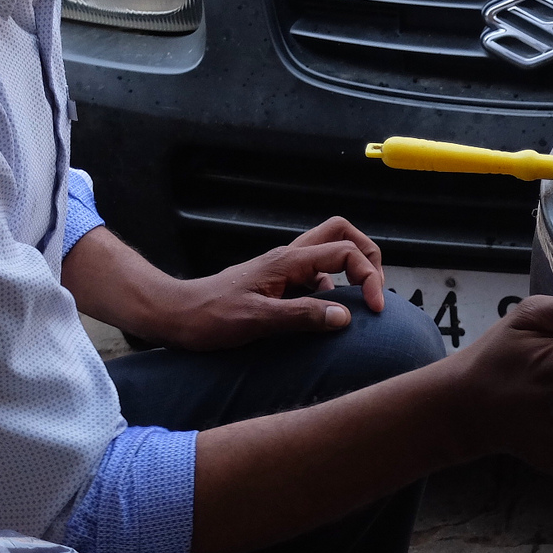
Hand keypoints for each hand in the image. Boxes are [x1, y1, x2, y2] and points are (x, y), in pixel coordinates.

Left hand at [163, 217, 385, 350]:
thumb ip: (302, 316)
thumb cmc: (210, 317)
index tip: (374, 309)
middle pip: (342, 233)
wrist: (177, 315)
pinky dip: (331, 290)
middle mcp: (290, 257)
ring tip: (356, 307)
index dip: (368, 276)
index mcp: (289, 261)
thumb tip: (345, 316)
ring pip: (330, 252)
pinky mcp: (279, 282)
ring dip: (350, 272)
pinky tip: (324, 317)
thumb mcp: (257, 320)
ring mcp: (285, 268)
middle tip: (374, 290)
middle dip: (367, 256)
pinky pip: (316, 276)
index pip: (345, 252)